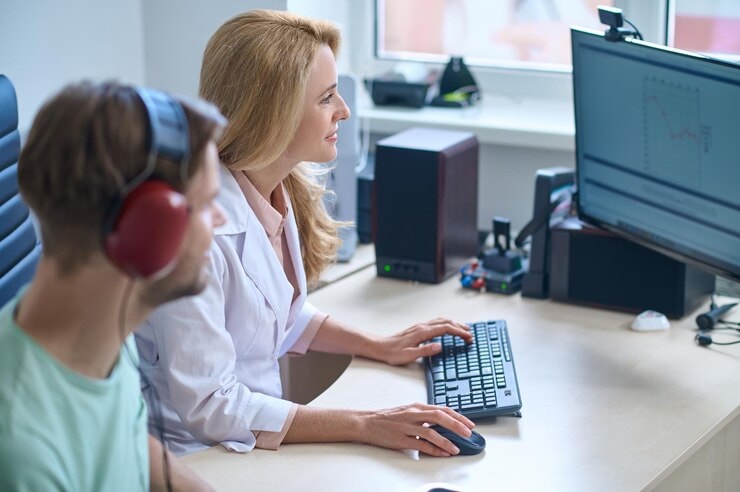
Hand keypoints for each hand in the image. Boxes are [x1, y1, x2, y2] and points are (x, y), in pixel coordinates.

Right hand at [358, 403, 474, 456]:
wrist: (368, 422)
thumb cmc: (389, 418)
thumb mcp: (409, 411)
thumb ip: (425, 415)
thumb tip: (444, 423)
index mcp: (417, 406)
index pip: (442, 409)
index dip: (458, 416)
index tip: (469, 424)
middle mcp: (413, 414)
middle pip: (439, 417)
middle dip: (456, 425)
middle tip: (468, 433)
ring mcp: (407, 426)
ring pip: (431, 432)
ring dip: (446, 441)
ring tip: (456, 448)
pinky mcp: (401, 439)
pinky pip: (421, 445)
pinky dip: (433, 450)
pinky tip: (441, 453)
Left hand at [374, 318, 472, 365]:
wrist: (380, 347)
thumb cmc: (392, 353)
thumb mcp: (409, 356)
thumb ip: (425, 350)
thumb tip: (439, 346)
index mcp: (422, 332)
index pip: (446, 329)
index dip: (459, 332)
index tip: (468, 337)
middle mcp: (422, 326)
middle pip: (446, 322)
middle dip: (460, 327)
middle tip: (470, 334)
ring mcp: (420, 326)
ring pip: (441, 320)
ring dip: (454, 324)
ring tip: (463, 330)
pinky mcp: (418, 328)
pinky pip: (436, 322)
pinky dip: (446, 324)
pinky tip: (447, 329)